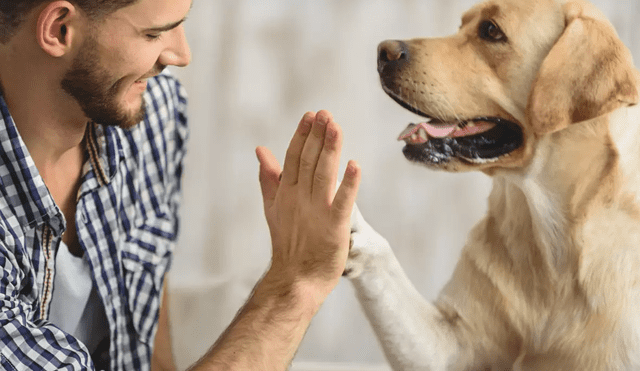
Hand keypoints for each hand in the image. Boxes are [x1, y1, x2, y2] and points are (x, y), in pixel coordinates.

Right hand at [256, 110, 360, 305]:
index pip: (294, 157)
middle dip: (317, 136)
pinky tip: (354, 165)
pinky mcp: (334, 226)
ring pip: (323, 174)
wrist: (295, 278)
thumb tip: (260, 150)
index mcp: (287, 192)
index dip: (303, 135)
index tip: (311, 115)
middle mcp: (300, 198)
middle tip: (325, 114)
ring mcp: (317, 211)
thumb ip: (269, 177)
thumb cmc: (288, 242)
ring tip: (336, 127)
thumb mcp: (273, 206)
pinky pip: (343, 201)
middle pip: (308, 161)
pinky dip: (348, 183)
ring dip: (330, 150)